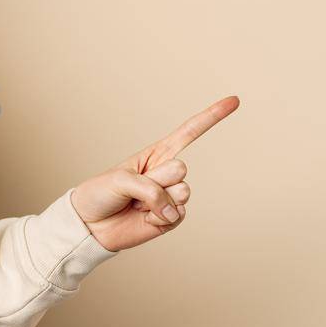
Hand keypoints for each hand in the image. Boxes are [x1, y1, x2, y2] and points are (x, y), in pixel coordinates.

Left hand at [71, 96, 240, 252]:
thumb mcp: (119, 179)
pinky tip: (144, 218)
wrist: (90, 226)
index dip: (211, 116)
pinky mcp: (171, 217)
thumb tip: (174, 209)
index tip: (234, 100)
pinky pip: (178, 214)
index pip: (188, 133)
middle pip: (181, 169)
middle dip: (156, 180)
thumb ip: (149, 187)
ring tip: (137, 204)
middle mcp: (167, 173)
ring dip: (156, 201)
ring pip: (183, 192)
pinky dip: (158, 218)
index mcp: (156, 154)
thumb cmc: (100, 194)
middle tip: (133, 190)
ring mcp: (171, 196)